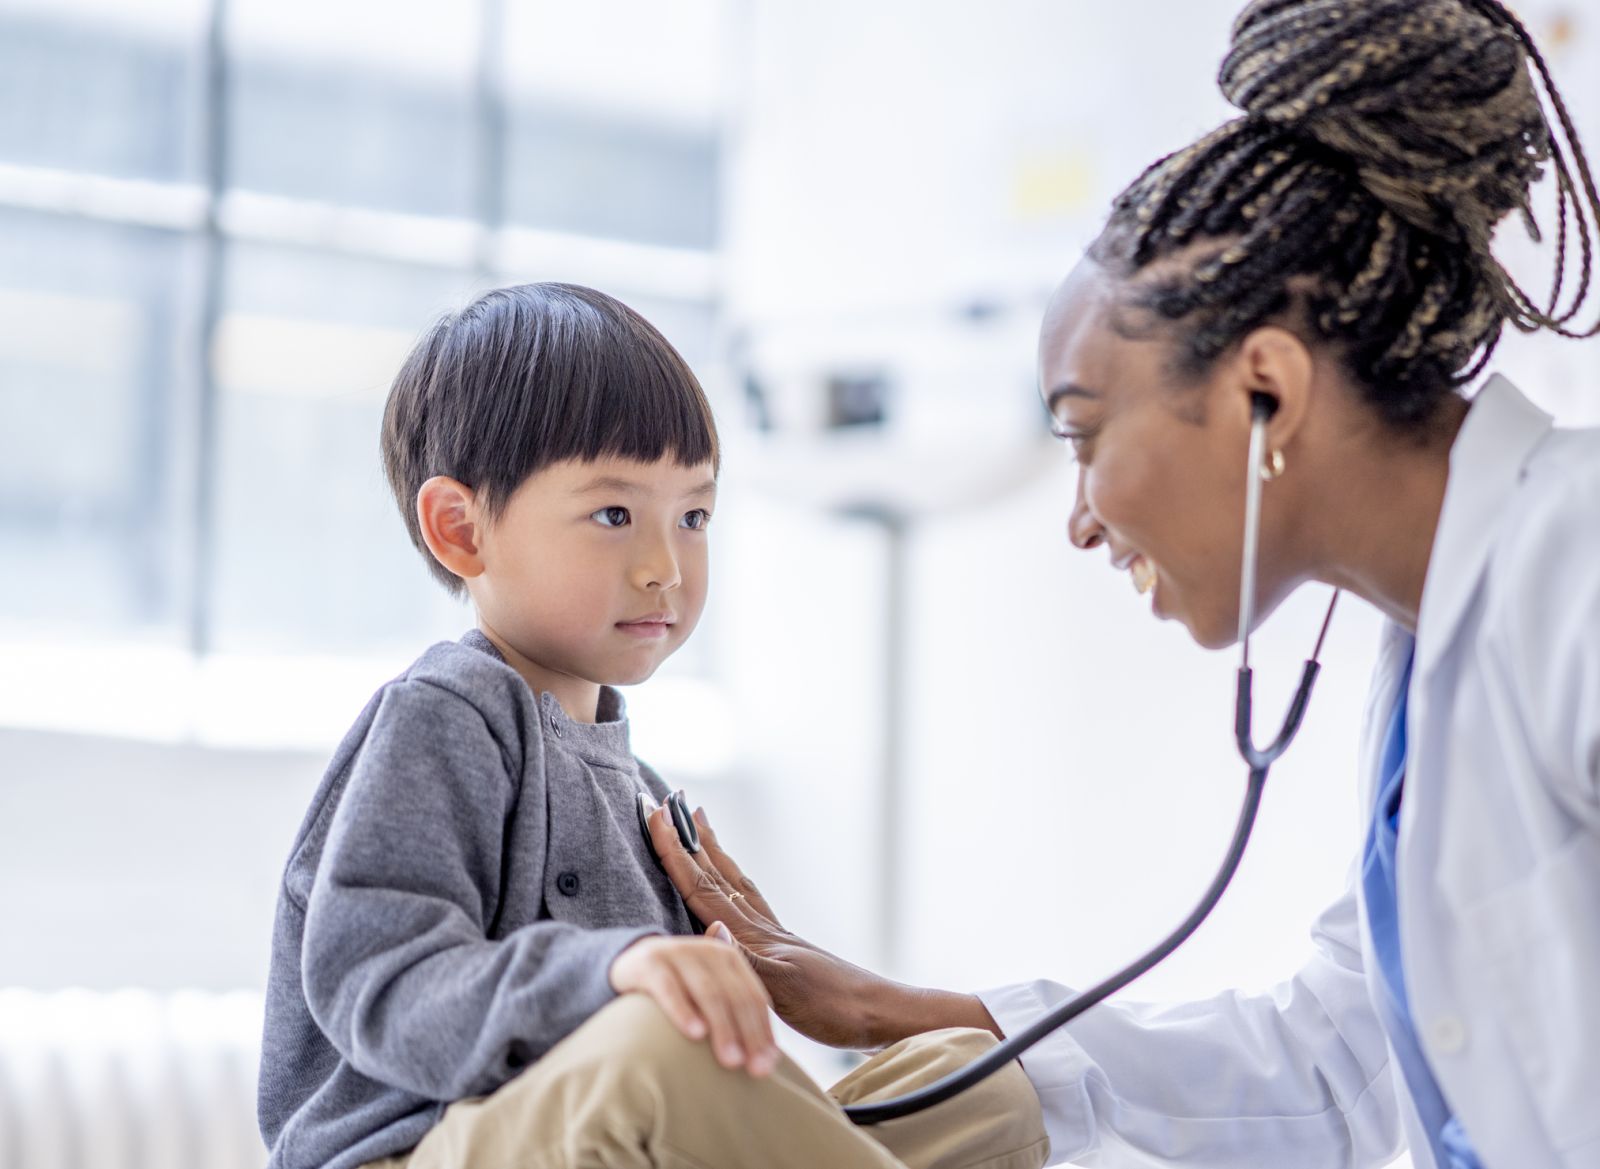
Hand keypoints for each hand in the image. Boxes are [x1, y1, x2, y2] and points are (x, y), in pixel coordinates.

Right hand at [608, 923, 779, 1075]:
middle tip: (754, 1070)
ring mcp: (677, 952)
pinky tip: (695, 1034)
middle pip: (735, 995)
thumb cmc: (679, 989)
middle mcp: (707, 950)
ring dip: (723, 1027)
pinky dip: (684, 1010)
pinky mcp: (649, 961)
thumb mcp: (710, 994)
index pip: (753, 995)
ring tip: (731, 1060)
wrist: (628, 963)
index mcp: (728, 957)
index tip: (770, 1065)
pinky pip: (669, 987)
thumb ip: (737, 1016)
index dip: (763, 1030)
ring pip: (708, 991)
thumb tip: (772, 1059)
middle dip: (748, 1034)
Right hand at [644, 800, 906, 1048]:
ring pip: (733, 883)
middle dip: (690, 840)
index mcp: (754, 934)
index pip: (703, 886)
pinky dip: (732, 885)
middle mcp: (761, 927)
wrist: (878, 1014)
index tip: (655, 816)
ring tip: (700, 826)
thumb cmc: (834, 1008)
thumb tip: (709, 930)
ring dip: (711, 854)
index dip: (676, 853)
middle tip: (671, 802)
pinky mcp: (784, 950)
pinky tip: (732, 890)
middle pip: (716, 873)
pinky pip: (748, 905)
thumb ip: (746, 961)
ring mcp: (774, 936)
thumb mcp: (785, 991)